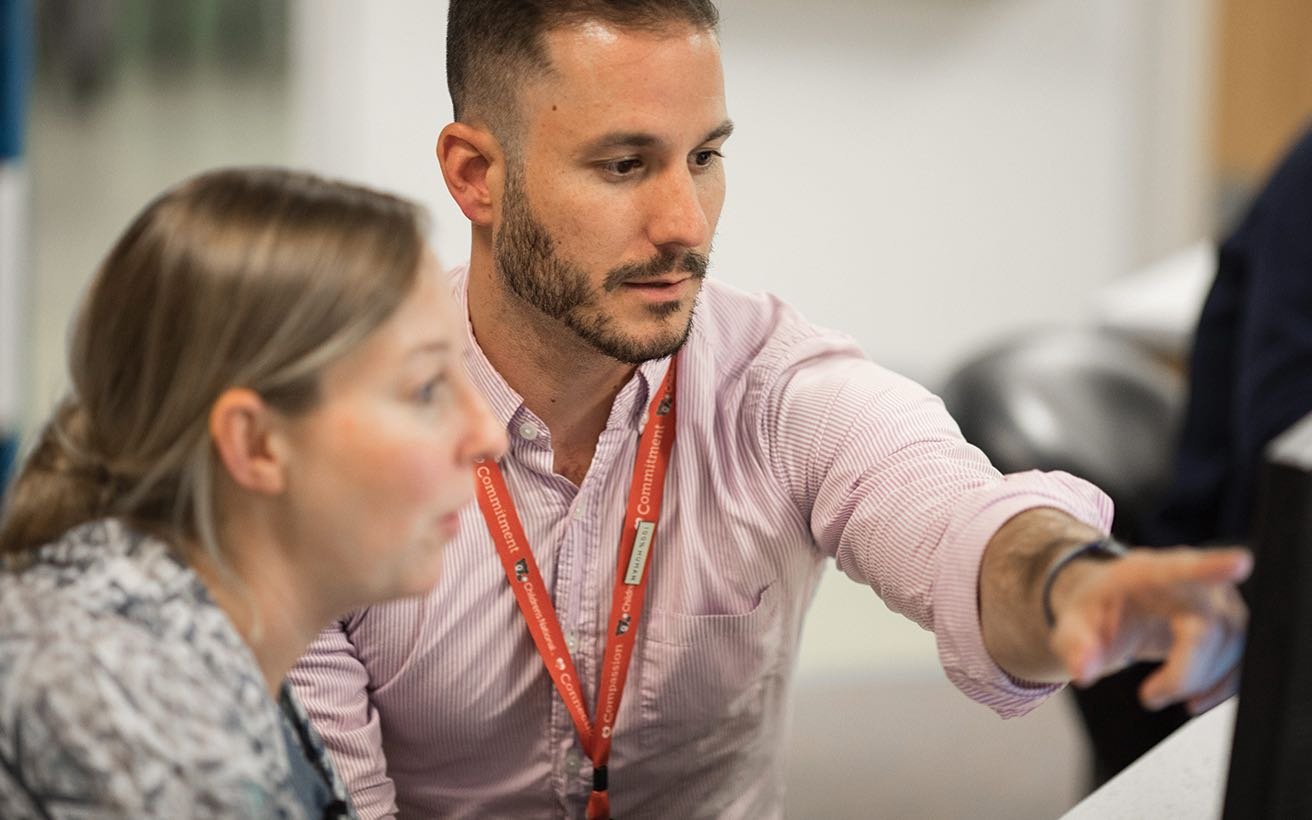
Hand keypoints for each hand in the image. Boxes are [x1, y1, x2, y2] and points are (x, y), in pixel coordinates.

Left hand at [1047, 546, 1250, 714]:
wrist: (1110, 607)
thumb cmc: (1094, 610)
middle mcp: (1188, 580)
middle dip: (1187, 672)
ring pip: (1233, 643)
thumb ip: (1074, 646)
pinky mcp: (1227, 622)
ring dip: (1203, 682)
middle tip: (1150, 696)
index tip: (1239, 563)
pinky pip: (1241, 657)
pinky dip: (1222, 686)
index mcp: (1145, 572)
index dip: (1212, 566)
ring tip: (1160, 694)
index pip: (1181, 567)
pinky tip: (1196, 699)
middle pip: (1213, 624)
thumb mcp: (1071, 625)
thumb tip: (1083, 671)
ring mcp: (1214, 598)